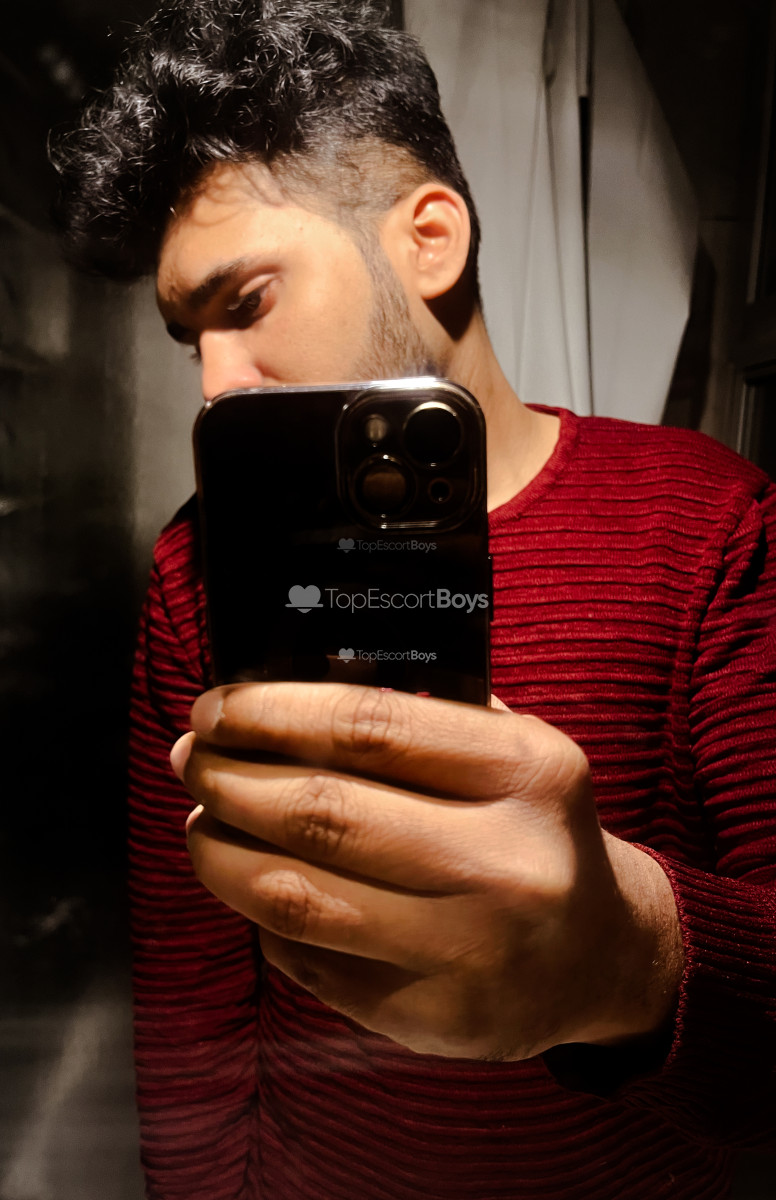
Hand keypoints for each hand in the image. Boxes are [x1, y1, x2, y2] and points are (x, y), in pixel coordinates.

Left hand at [172, 683, 681, 1060]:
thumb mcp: (515, 750)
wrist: (598, 956)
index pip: (371, 727)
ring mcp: (465, 950)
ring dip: (221, 853)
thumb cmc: (534, 830)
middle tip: (192, 761)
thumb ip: (423, 716)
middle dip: (230, 780)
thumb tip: (285, 691)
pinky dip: (260, 914)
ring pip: (299, 896)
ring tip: (200, 824)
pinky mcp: (427, 1016)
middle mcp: (502, 864)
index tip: (216, 708)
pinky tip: (251, 885)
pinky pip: (307, 957)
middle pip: (323, 811)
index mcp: (528, 773)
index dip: (273, 712)